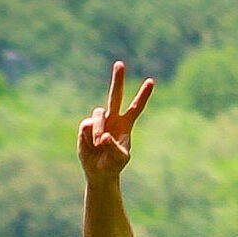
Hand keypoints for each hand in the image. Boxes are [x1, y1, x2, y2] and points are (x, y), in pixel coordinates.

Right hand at [77, 61, 154, 182]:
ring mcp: (99, 121)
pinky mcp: (85, 127)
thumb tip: (103, 135)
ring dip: (97, 129)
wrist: (99, 172)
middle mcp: (113, 118)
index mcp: (126, 124)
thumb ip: (114, 148)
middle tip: (120, 64)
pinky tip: (91, 146)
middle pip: (115, 95)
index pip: (136, 107)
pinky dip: (89, 137)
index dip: (143, 95)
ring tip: (99, 144)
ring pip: (98, 113)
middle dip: (118, 80)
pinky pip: (86, 126)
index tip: (152, 81)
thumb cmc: (113, 165)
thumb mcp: (119, 159)